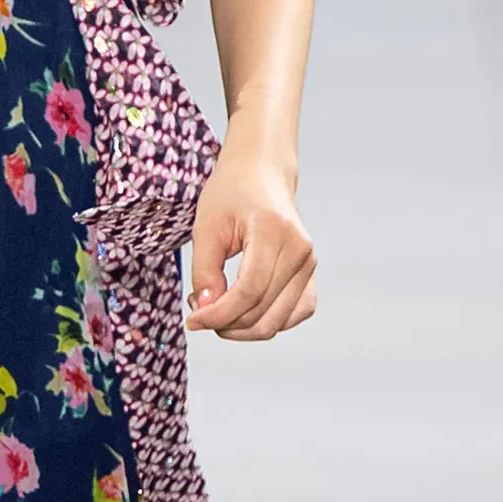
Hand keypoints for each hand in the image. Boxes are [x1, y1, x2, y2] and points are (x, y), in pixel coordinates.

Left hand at [186, 143, 315, 341]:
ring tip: (218, 306)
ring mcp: (310, 265)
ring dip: (242, 328)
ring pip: (277, 322)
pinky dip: (265, 322)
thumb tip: (206, 311)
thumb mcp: (206, 226)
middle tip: (199, 309)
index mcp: (275, 232)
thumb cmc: (232, 193)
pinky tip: (241, 310)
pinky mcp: (310, 275)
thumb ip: (204, 271)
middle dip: (226, 323)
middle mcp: (300, 251)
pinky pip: (292, 316)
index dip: (219, 314)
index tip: (193, 320)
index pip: (249, 292)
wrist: (261, 173)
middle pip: (263, 312)